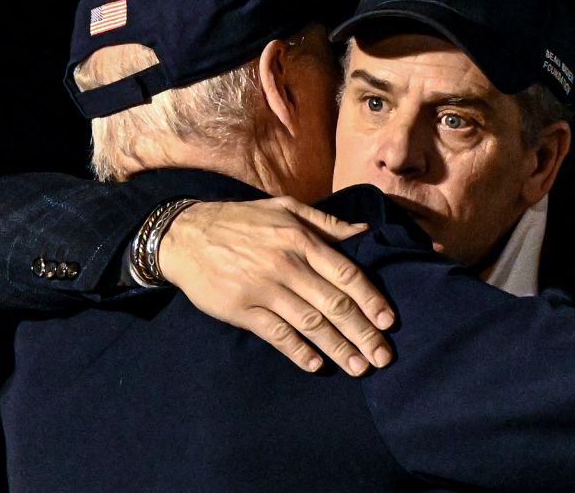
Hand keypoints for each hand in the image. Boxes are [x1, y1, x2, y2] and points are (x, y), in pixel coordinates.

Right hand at [158, 196, 393, 376]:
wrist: (185, 235)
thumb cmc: (241, 221)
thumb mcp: (284, 208)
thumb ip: (325, 222)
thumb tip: (363, 231)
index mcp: (301, 239)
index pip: (346, 274)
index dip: (371, 299)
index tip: (389, 321)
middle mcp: (286, 264)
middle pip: (334, 304)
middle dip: (363, 332)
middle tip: (383, 356)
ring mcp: (263, 288)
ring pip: (310, 323)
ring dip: (338, 348)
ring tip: (359, 367)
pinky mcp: (242, 309)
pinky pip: (276, 334)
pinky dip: (298, 351)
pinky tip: (316, 364)